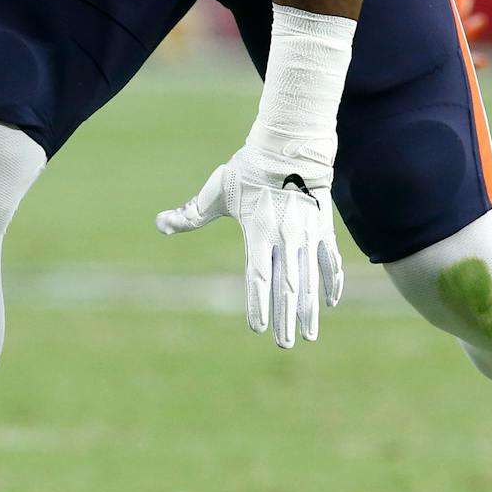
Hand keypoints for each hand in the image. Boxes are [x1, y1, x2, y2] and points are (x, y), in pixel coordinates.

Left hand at [156, 147, 343, 347]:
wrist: (289, 146)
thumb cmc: (248, 169)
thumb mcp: (217, 190)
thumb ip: (190, 213)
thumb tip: (160, 224)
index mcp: (258, 230)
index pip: (258, 276)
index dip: (259, 303)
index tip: (257, 329)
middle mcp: (285, 235)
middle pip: (287, 285)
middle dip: (285, 318)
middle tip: (285, 344)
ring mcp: (308, 233)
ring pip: (310, 278)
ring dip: (310, 309)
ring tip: (309, 334)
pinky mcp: (323, 228)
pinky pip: (330, 260)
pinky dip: (332, 282)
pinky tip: (330, 304)